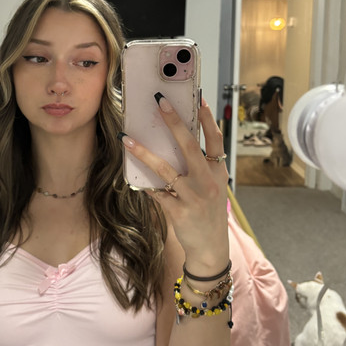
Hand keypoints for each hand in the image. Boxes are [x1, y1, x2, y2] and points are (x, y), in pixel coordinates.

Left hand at [120, 95, 228, 270]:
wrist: (211, 249)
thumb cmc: (209, 213)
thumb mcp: (214, 187)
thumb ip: (202, 166)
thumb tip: (179, 139)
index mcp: (218, 173)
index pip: (216, 139)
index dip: (207, 118)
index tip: (198, 97)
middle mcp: (208, 182)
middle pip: (190, 146)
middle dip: (175, 122)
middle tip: (161, 102)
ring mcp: (193, 197)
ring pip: (165, 169)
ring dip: (144, 152)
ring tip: (127, 138)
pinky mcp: (178, 212)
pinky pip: (155, 192)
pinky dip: (143, 182)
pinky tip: (129, 170)